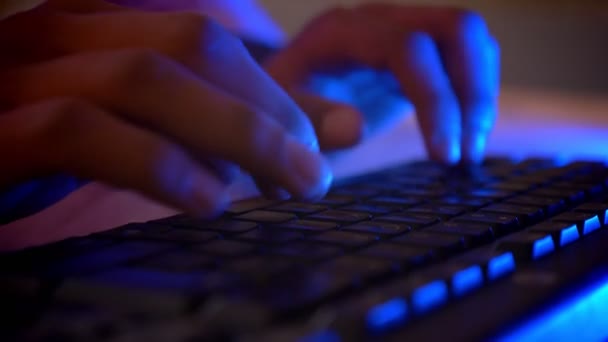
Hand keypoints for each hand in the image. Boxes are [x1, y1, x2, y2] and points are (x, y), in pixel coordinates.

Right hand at [0, 0, 331, 220]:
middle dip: (265, 110)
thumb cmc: (46, 147)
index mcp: (95, 25)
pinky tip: (207, 200)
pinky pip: (78, 132)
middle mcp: (59, 36)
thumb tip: (340, 127)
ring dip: (231, 133)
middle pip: (187, 46)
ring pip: (142, 79)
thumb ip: (228, 121)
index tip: (321, 142)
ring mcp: (20, 77)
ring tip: (282, 185)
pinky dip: (155, 163)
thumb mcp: (141, 125)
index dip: (273, 88)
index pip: (206, 38)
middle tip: (312, 173)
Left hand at [265, 4, 499, 163]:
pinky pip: (464, 56)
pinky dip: (475, 93)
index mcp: (342, 33)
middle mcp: (379, 21)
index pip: (407, 48)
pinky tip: (465, 134)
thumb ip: (310, 119)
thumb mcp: (278, 117)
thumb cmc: (278, 108)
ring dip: (481, 94)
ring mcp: (402, 31)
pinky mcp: (417, 53)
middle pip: (455, 28)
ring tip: (470, 151)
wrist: (283, 91)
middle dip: (473, 93)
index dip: (434, 99)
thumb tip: (357, 126)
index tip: (444, 156)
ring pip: (470, 39)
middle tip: (467, 154)